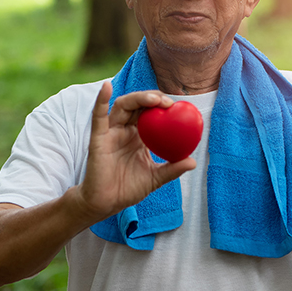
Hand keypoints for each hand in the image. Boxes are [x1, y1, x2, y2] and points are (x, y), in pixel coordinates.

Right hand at [75, 82, 196, 220]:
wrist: (106, 203)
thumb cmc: (129, 189)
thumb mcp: (156, 178)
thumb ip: (173, 169)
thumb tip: (194, 162)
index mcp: (139, 136)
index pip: (152, 113)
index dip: (163, 105)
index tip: (180, 105)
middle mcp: (125, 130)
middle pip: (139, 104)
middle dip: (154, 98)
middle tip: (169, 102)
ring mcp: (111, 132)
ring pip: (123, 106)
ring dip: (139, 98)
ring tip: (155, 99)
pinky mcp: (98, 137)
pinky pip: (98, 116)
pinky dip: (101, 99)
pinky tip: (106, 87)